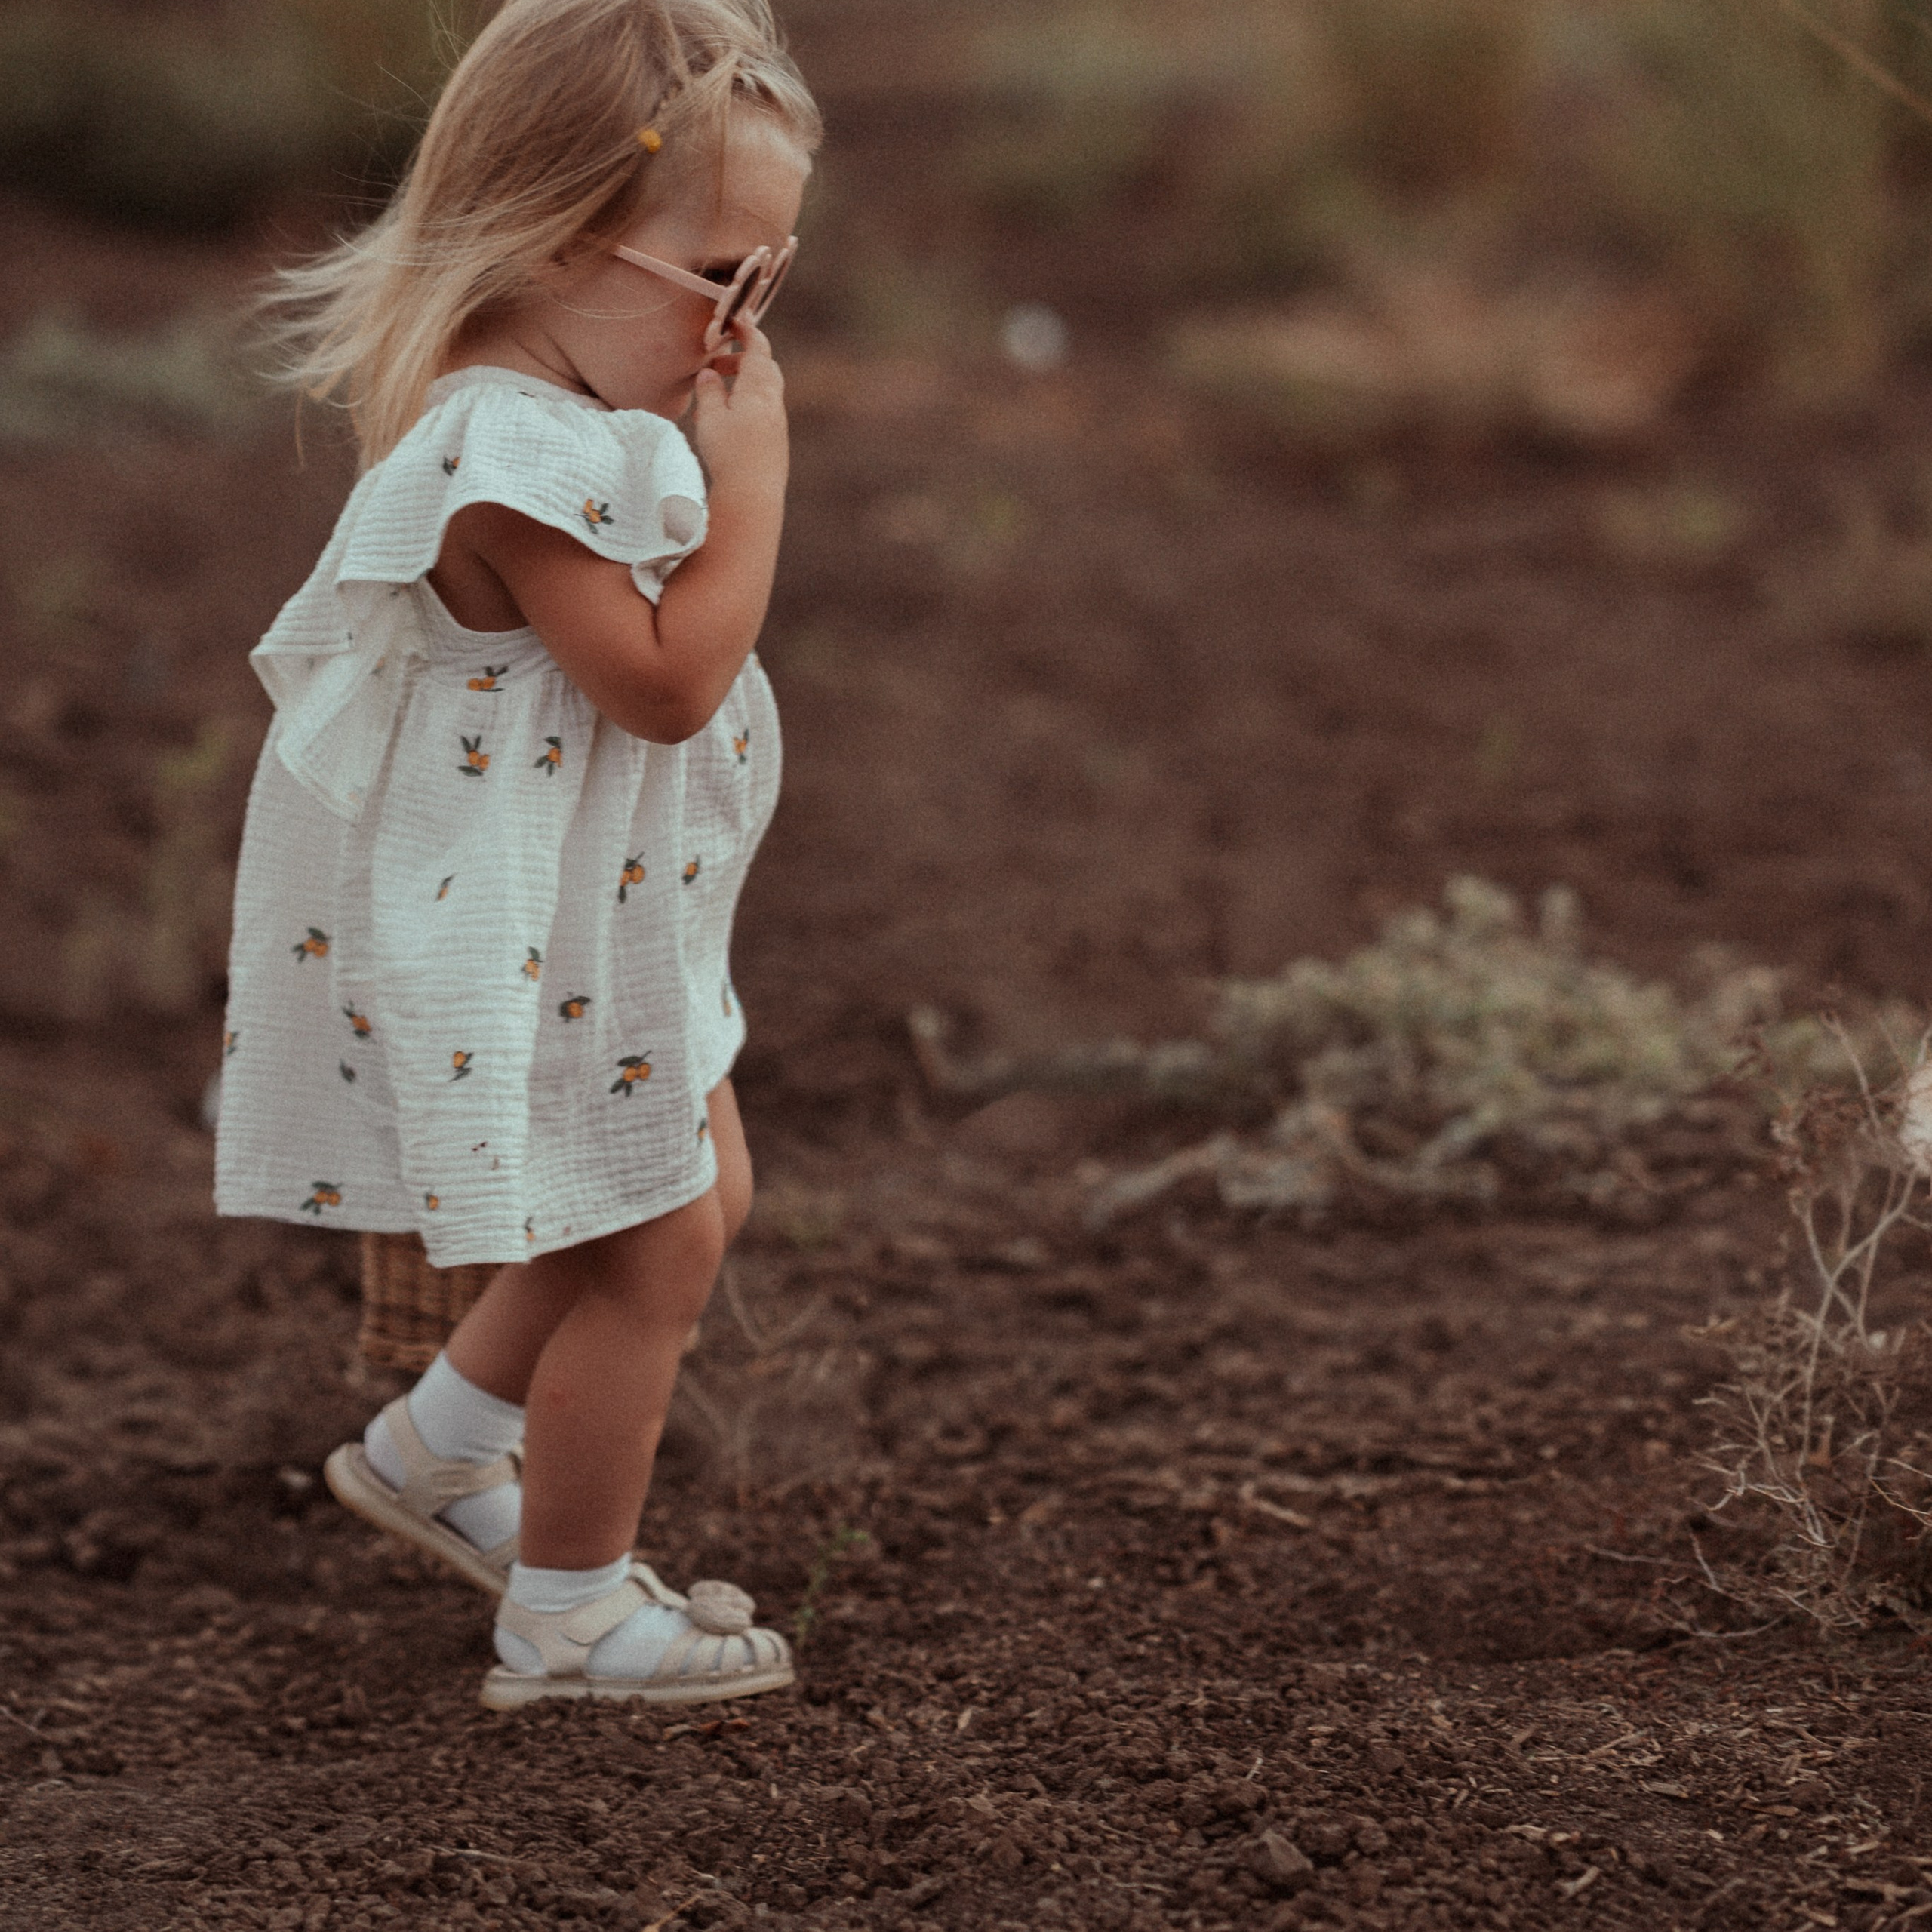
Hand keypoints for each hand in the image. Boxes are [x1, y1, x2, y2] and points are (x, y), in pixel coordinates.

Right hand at [690, 322, 787, 499]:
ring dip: (742, 385)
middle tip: (717, 365)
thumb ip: (709, 391)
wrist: (754, 496)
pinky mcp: (776, 443)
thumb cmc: (730, 454)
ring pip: (763, 392)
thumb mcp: (710, 418)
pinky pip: (763, 413)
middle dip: (742, 360)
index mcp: (758, 388)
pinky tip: (726, 423)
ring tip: (714, 396)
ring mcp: (777, 424)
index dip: (747, 330)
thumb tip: (709, 375)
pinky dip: (746, 406)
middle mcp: (773, 402)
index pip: (758, 347)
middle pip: (765, 368)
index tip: (735, 320)